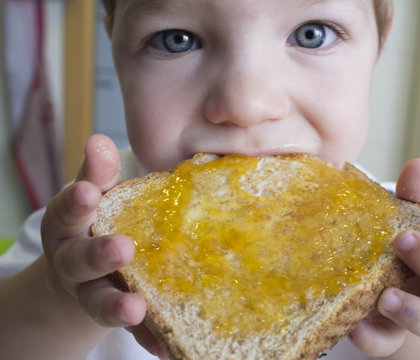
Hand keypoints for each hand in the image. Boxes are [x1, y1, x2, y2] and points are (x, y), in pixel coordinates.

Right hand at [40, 134, 167, 358]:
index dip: (78, 201)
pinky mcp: (118, 314)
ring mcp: (94, 292)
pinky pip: (133, 331)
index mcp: (70, 225)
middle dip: (98, 255)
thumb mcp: (95, 196)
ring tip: (136, 310)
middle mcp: (74, 262)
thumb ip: (99, 173)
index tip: (89, 191)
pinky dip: (148, 339)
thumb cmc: (98, 221)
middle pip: (79, 261)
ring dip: (116, 307)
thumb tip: (100, 139)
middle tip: (121, 248)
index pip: (69, 210)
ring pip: (99, 301)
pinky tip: (167, 348)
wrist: (88, 270)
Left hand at [348, 158, 419, 356]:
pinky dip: (373, 337)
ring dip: (413, 309)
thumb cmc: (400, 251)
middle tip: (403, 240)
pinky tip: (354, 324)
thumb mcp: (407, 221)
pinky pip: (388, 343)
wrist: (384, 298)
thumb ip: (413, 198)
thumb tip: (418, 165)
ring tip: (385, 296)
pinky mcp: (393, 336)